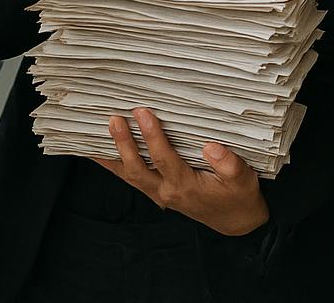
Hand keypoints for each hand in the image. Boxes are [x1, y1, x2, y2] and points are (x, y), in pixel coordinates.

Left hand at [95, 108, 268, 235]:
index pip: (163, 158)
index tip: (142, 112)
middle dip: (123, 144)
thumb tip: (211, 147)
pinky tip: (103, 153)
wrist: (235, 221)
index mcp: (185, 186)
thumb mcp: (243, 179)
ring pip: (128, 176)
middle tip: (114, 119)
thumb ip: (229, 164)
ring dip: (110, 156)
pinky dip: (114, 165)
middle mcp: (166, 192)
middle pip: (136, 169)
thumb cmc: (239, 197)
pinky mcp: (158, 192)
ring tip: (90, 137)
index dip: (151, 135)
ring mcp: (159, 194)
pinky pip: (131, 178)